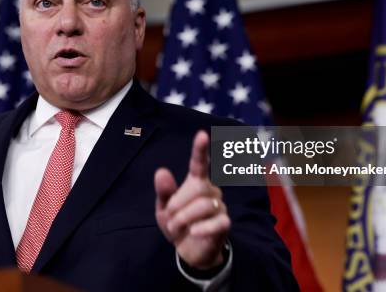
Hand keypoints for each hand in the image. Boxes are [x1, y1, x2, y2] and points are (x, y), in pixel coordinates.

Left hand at [154, 130, 229, 269]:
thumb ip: (164, 191)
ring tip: (177, 228)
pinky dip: (201, 228)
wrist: (188, 250)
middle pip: (197, 188)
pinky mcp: (224, 224)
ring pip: (204, 205)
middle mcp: (210, 191)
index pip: (199, 163)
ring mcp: (220, 207)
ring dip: (184, 218)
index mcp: (195, 183)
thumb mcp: (164, 209)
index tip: (202, 135)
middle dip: (178, 204)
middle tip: (170, 219)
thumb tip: (161, 171)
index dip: (200, 149)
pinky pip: (217, 222)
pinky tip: (193, 232)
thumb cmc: (177, 223)